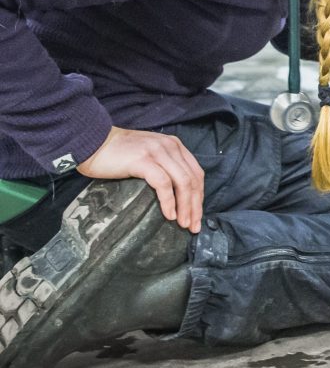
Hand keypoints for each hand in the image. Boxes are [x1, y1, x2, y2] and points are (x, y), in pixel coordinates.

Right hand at [76, 126, 204, 233]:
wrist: (91, 142)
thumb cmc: (117, 154)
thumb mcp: (148, 156)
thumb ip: (163, 167)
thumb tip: (174, 195)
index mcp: (174, 146)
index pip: (196, 173)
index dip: (199, 196)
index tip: (197, 216)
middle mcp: (170, 147)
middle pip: (192, 180)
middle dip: (196, 206)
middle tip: (194, 226)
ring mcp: (157, 152)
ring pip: (182, 182)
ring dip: (186, 206)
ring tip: (184, 224)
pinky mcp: (143, 160)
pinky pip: (163, 183)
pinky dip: (169, 201)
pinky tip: (169, 215)